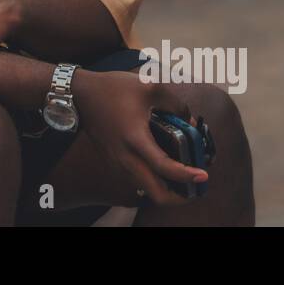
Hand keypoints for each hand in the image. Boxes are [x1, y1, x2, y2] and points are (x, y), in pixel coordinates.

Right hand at [72, 69, 208, 206]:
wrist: (81, 94)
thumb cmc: (113, 88)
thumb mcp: (149, 87)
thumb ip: (175, 103)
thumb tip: (189, 120)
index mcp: (135, 139)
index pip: (164, 167)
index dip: (186, 175)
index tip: (203, 174)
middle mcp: (125, 157)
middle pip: (155, 194)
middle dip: (178, 197)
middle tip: (194, 187)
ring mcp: (118, 162)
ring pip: (146, 189)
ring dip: (166, 189)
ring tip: (183, 175)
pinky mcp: (114, 161)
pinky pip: (138, 179)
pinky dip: (154, 179)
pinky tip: (164, 164)